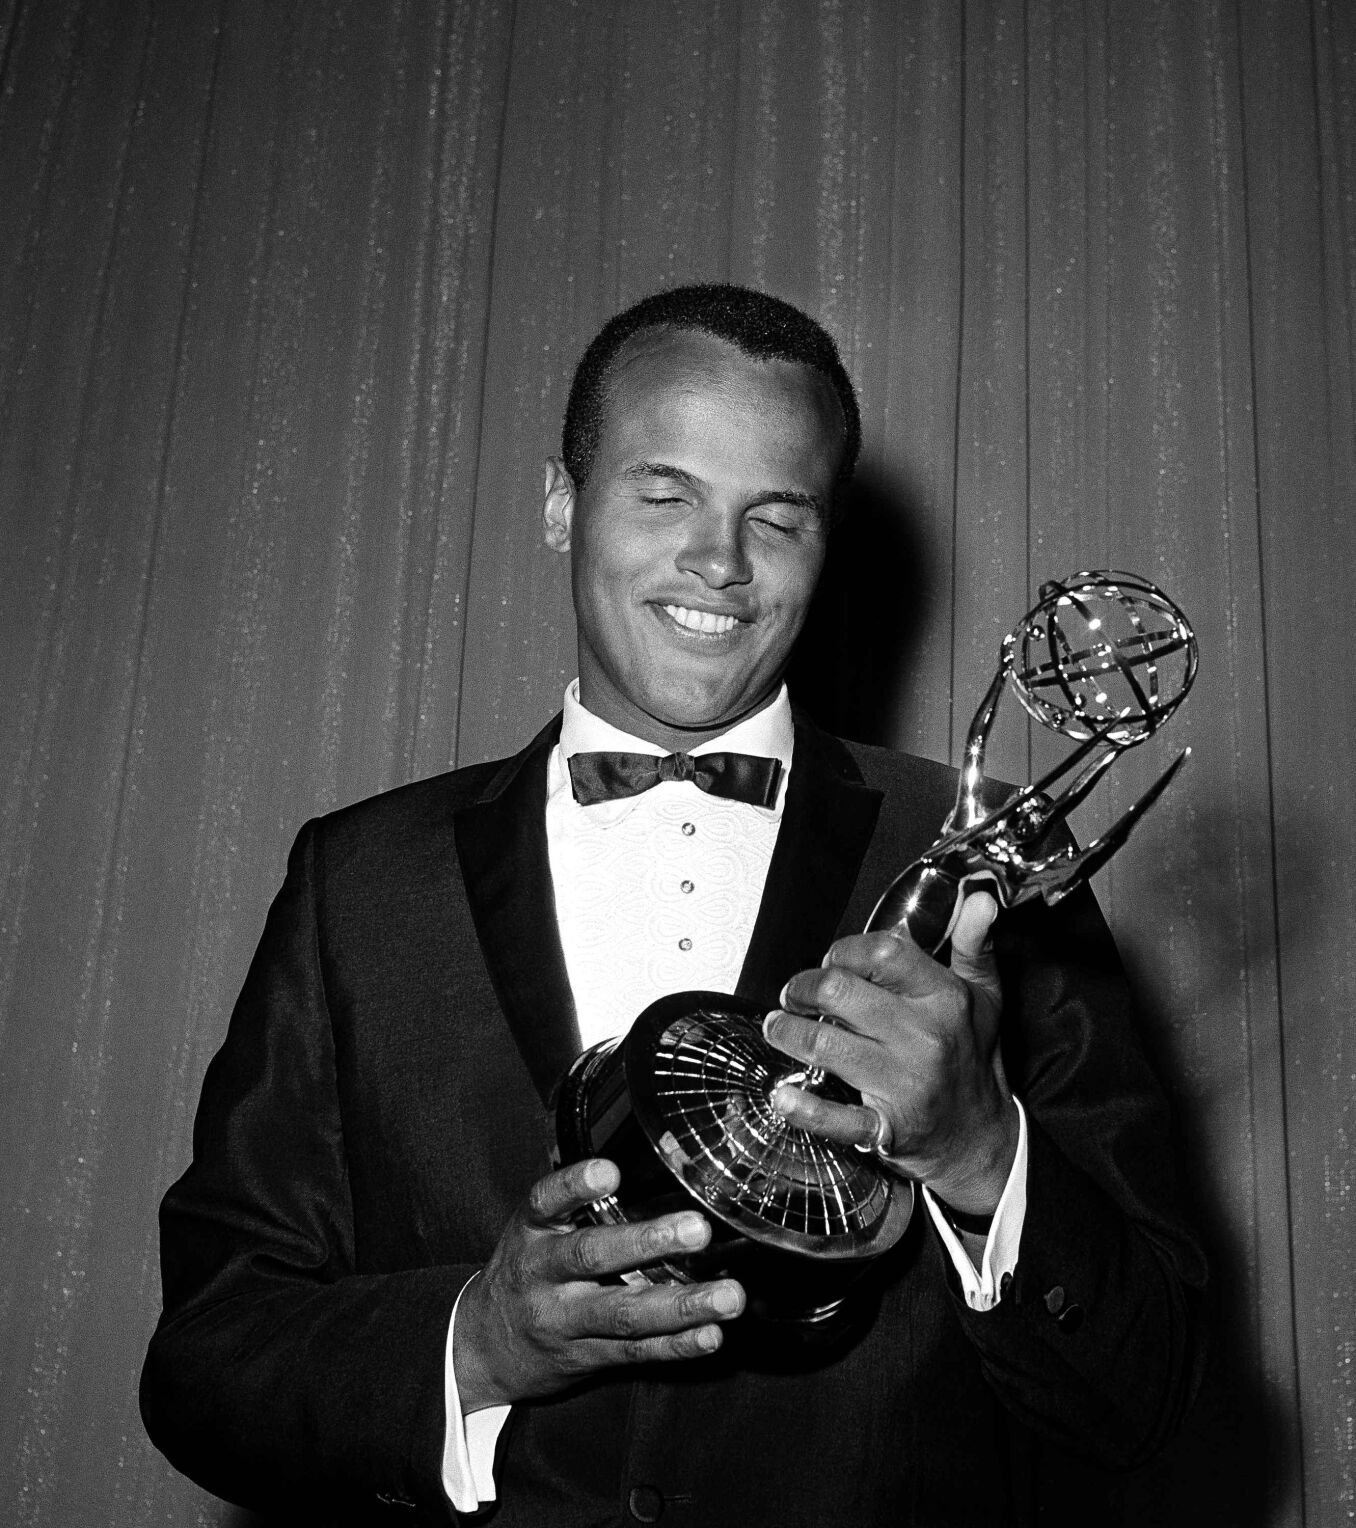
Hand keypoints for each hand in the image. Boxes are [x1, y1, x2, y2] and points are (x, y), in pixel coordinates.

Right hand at [453, 1158, 744, 1410]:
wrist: (484, 1349)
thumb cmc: (527, 1271)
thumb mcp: (535, 1228)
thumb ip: (581, 1204)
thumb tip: (654, 1164)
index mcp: (532, 1231)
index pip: (546, 1200)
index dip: (575, 1185)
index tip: (609, 1171)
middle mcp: (543, 1274)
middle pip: (592, 1257)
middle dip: (647, 1243)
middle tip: (696, 1231)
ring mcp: (563, 1322)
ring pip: (624, 1314)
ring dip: (682, 1305)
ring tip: (729, 1296)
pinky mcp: (584, 1359)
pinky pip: (635, 1354)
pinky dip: (677, 1346)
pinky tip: (711, 1334)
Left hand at [762, 891, 1017, 1215]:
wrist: (980, 1137)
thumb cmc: (973, 1058)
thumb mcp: (984, 997)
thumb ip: (974, 945)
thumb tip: (979, 901)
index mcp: (944, 1000)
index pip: (884, 954)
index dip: (844, 950)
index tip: (831, 959)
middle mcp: (924, 1039)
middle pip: (839, 993)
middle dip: (803, 988)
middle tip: (794, 994)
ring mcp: (905, 1085)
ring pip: (825, 1046)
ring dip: (788, 1032)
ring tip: (778, 1027)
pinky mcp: (886, 1127)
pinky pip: (836, 1117)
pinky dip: (803, 1107)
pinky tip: (782, 1093)